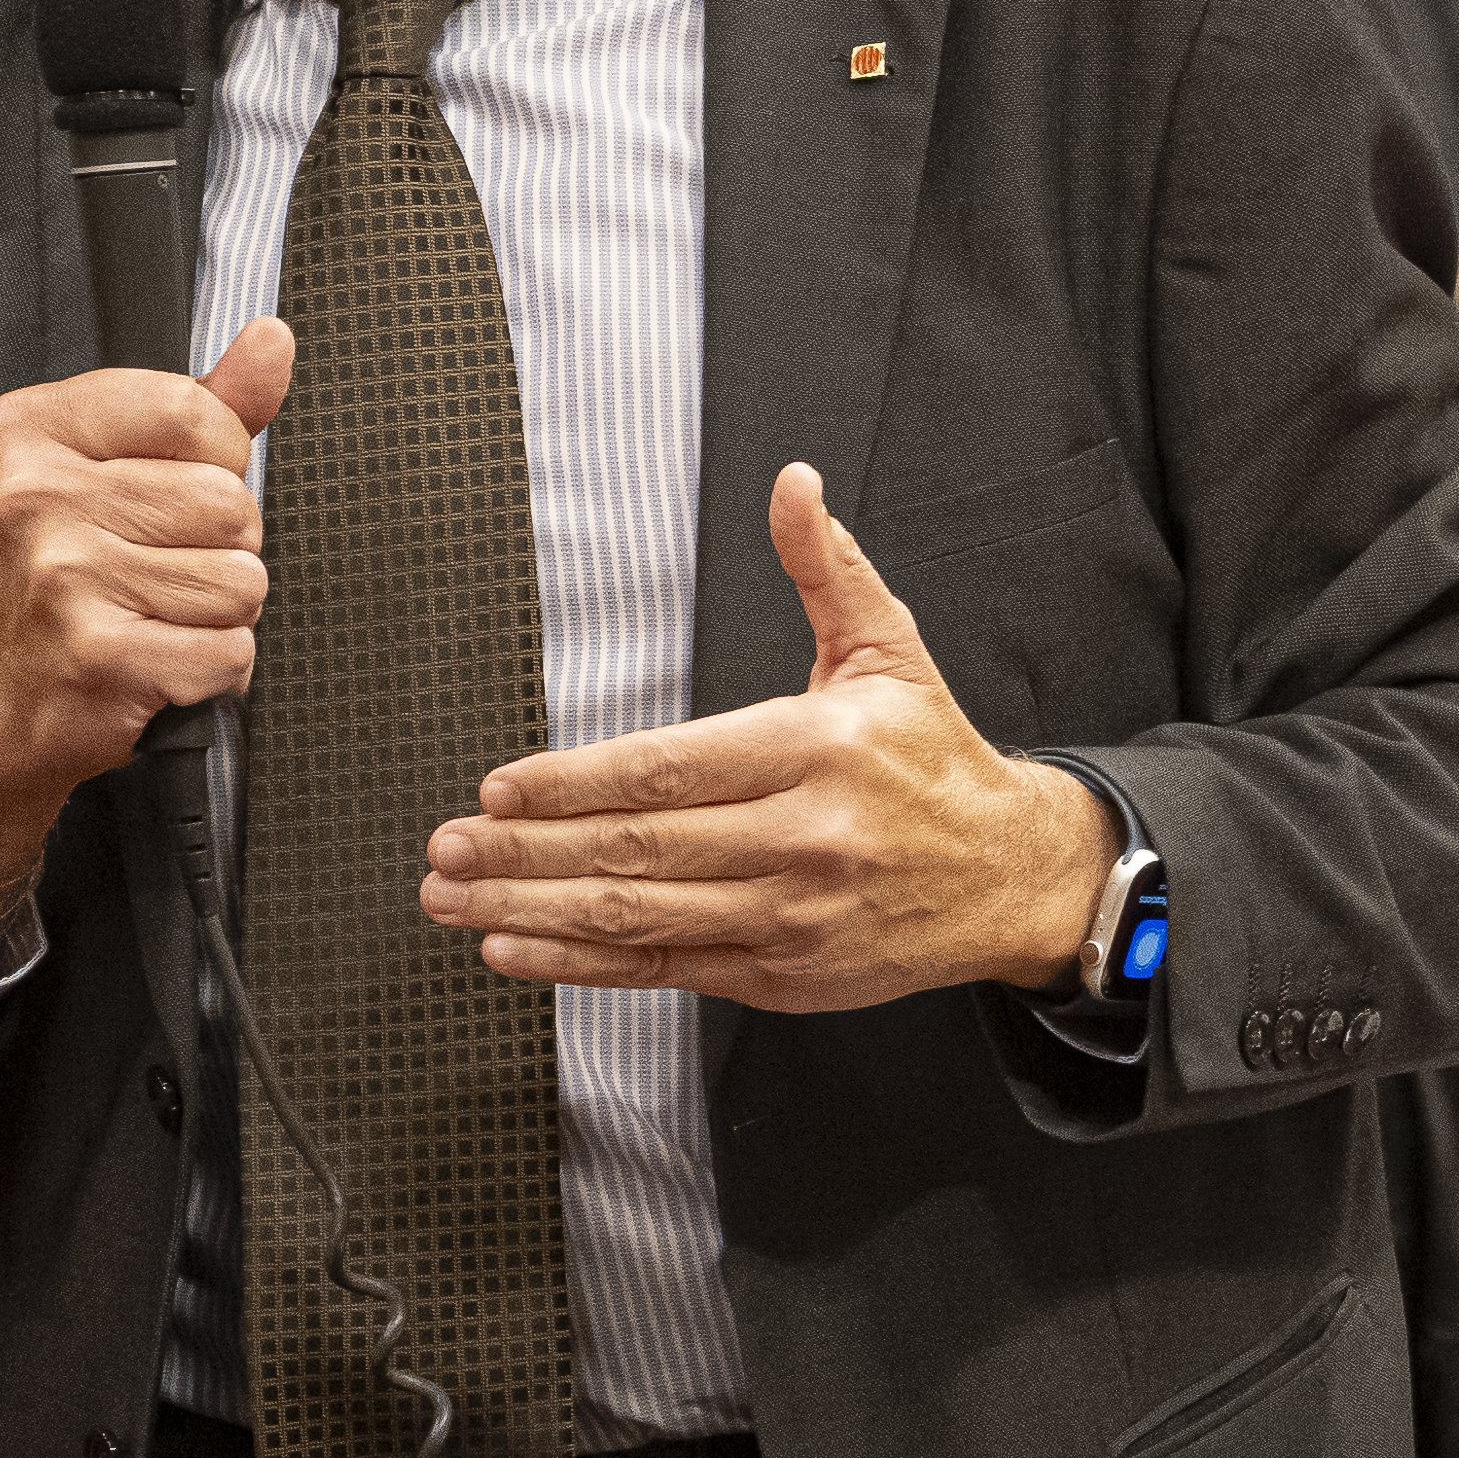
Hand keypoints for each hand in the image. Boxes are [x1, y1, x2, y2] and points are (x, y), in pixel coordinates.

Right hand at [0, 321, 292, 970]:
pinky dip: (213, 671)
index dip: (213, 465)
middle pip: (230, 502)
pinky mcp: (95, 654)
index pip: (196, 412)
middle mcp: (36, 495)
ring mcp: (62, 575)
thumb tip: (273, 339)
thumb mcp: (115, 471)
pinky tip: (154, 666)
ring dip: (217, 615)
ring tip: (152, 621)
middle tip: (149, 576)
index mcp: (32, 428)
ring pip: (240, 580)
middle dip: (219, 549)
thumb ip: (203, 405)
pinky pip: (229, 651)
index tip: (159, 502)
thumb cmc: (63, 580)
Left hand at [416, 463, 1108, 1008]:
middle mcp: (802, 839)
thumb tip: (792, 482)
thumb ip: (825, 567)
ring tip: (454, 897)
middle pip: (639, 848)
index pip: (669, 770)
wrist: (1012, 876)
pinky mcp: (783, 975)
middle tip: (446, 848)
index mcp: (817, 751)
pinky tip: (516, 948)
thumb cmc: (934, 759)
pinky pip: (665, 969)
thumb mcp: (887, 649)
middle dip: (527, 852)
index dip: (573, 782)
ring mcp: (790, 917)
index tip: (499, 789)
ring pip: (640, 915)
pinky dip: (582, 963)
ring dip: (533, 911)